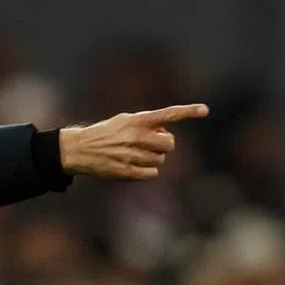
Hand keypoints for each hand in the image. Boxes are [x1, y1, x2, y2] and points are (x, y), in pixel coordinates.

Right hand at [58, 103, 208, 180]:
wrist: (79, 149)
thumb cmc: (106, 133)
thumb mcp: (125, 121)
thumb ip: (147, 125)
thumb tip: (166, 136)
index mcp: (137, 120)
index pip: (168, 114)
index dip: (188, 112)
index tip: (205, 110)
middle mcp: (137, 136)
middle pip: (170, 144)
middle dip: (163, 145)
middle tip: (150, 145)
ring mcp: (132, 154)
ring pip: (161, 161)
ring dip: (153, 159)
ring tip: (136, 155)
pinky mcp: (127, 171)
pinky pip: (152, 174)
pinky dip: (147, 172)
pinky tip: (134, 166)